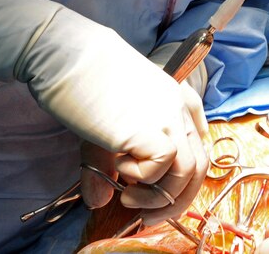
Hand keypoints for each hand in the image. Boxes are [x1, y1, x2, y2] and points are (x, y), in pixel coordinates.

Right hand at [75, 80, 208, 224]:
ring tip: (129, 198)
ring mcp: (168, 116)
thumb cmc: (83, 84)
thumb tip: (99, 202)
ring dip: (160, 197)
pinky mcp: (149, 125)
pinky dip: (145, 178)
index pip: (197, 151)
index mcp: (177, 103)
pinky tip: (119, 168)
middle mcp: (179, 109)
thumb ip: (108, 165)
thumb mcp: (106, 127)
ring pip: (189, 170)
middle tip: (146, 214)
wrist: (67, 55)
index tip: (154, 195)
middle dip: (176, 201)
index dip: (179, 182)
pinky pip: (165, 163)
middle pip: (200, 167)